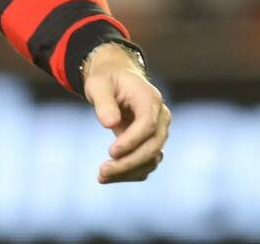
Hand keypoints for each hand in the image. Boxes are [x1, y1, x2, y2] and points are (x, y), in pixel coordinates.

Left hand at [82, 43, 170, 182]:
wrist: (117, 81)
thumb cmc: (107, 81)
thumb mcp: (98, 84)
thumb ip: (103, 102)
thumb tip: (110, 124)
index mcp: (150, 99)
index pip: (148, 125)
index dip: (131, 141)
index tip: (110, 152)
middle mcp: (161, 117)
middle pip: (153, 146)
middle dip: (128, 162)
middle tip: (102, 171)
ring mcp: (160, 132)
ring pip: (152, 159)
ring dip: (128, 172)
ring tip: (101, 176)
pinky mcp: (152, 144)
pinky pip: (146, 164)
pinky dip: (130, 173)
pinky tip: (109, 177)